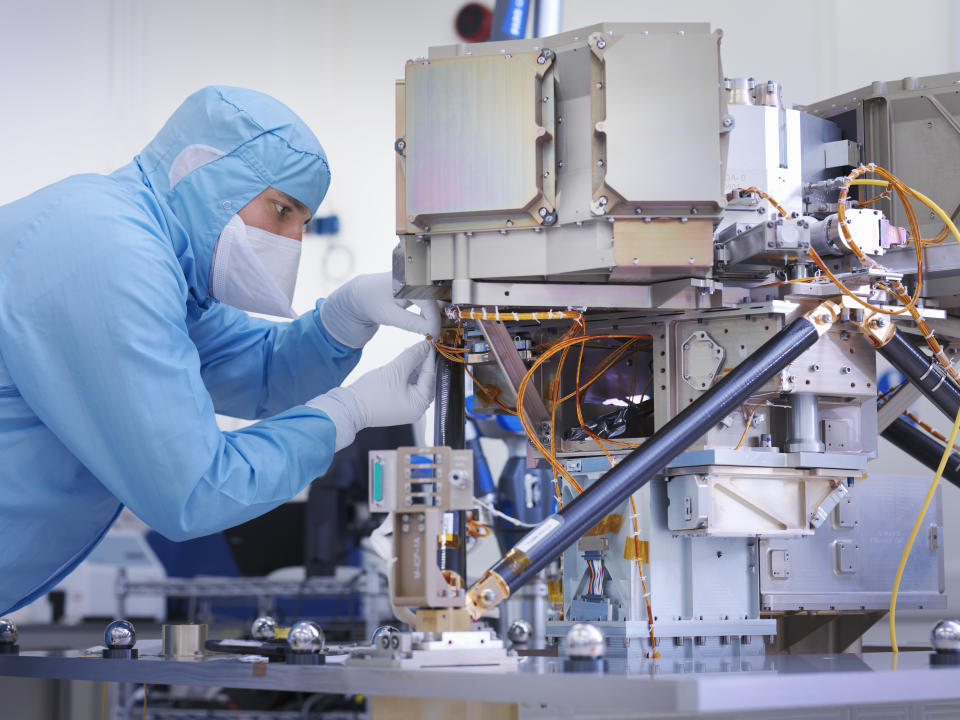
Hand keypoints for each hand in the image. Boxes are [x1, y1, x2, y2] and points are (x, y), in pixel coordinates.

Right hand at [308, 342, 435, 450]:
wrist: (349, 408)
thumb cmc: (371, 395)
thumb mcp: (395, 370)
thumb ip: (413, 356)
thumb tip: (425, 347)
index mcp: (420, 404)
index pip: (430, 375)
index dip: (429, 357)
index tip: (429, 344)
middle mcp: (416, 409)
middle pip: (425, 380)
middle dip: (421, 362)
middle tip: (420, 346)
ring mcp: (406, 408)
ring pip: (416, 383)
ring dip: (413, 367)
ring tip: (409, 352)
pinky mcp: (397, 405)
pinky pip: (407, 387)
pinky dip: (406, 375)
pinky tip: (402, 364)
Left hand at [320, 272, 440, 347]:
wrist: (361, 295)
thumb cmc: (371, 302)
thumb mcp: (390, 316)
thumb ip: (412, 324)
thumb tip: (432, 331)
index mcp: (407, 279)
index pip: (429, 301)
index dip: (434, 320)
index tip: (433, 335)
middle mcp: (414, 275)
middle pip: (436, 297)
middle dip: (436, 315)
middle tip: (432, 332)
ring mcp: (416, 279)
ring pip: (435, 297)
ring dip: (434, 313)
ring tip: (427, 326)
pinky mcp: (417, 285)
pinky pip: (430, 297)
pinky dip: (430, 310)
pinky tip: (423, 319)